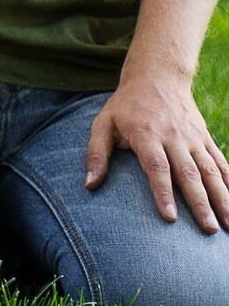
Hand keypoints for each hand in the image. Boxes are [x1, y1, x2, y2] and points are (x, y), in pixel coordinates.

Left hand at [87, 74, 228, 232]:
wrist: (157, 76)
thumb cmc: (125, 105)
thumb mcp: (102, 123)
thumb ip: (96, 154)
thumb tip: (89, 185)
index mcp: (147, 135)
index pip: (157, 168)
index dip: (163, 193)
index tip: (169, 217)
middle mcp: (174, 138)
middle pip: (190, 174)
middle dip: (201, 204)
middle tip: (209, 230)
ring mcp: (194, 138)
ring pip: (211, 171)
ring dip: (223, 198)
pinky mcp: (205, 138)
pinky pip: (221, 162)